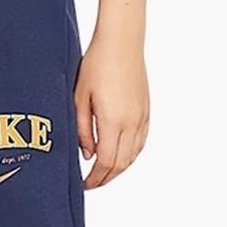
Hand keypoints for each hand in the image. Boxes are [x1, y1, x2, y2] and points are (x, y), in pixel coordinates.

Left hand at [74, 36, 149, 188]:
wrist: (122, 41)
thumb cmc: (96, 64)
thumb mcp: (79, 98)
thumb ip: (82, 130)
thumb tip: (88, 155)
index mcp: (113, 120)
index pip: (106, 162)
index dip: (95, 179)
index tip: (84, 185)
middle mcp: (132, 122)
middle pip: (121, 164)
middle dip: (106, 178)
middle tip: (92, 184)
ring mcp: (142, 117)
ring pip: (133, 156)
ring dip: (118, 169)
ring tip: (103, 173)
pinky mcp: (146, 110)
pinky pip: (141, 142)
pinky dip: (130, 155)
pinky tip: (119, 156)